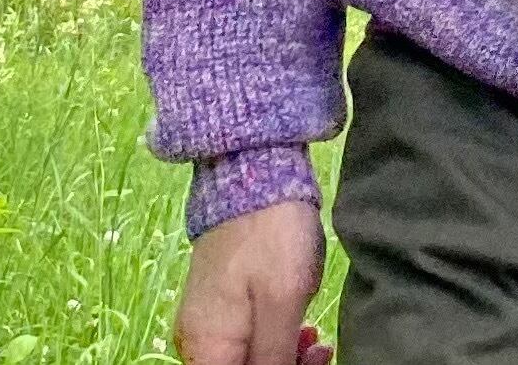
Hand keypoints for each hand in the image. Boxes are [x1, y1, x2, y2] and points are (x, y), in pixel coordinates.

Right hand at [173, 200, 330, 364]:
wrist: (256, 172)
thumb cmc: (271, 236)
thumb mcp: (282, 302)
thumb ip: (273, 357)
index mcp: (206, 348)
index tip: (308, 363)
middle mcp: (199, 340)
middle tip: (319, 352)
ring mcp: (210, 318)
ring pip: (246, 357)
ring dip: (282, 356)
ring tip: (316, 341)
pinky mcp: (224, 299)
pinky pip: (246, 336)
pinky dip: (274, 337)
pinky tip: (301, 327)